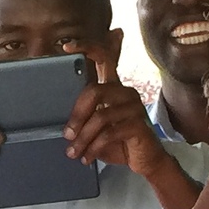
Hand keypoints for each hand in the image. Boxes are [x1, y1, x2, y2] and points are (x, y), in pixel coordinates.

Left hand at [65, 59, 194, 208]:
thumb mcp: (98, 127)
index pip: (104, 58)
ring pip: (100, 116)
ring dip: (83, 138)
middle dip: (77, 115)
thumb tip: (63, 125)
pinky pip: (109, 133)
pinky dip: (94, 148)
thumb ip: (86, 117)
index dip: (87, 48)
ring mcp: (134, 107)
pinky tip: (87, 158)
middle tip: (67, 136)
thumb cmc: (119, 142)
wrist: (145, 161)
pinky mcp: (139, 124)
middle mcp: (125, 92)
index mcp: (114, 88)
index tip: (67, 47)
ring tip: (74, 153)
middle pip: (95, 91)